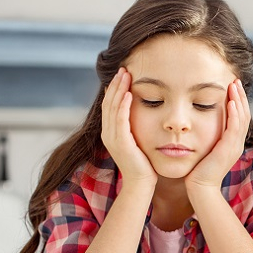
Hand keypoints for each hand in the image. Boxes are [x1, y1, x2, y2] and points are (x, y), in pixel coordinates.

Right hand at [101, 68, 157, 187]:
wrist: (142, 184)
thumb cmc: (144, 164)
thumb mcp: (138, 140)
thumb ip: (136, 127)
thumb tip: (143, 112)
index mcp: (111, 132)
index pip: (110, 104)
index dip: (115, 88)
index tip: (123, 73)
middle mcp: (108, 133)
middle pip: (108, 103)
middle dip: (115, 84)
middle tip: (123, 68)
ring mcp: (112, 138)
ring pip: (112, 108)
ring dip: (118, 90)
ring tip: (125, 75)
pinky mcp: (121, 143)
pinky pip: (120, 121)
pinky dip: (123, 106)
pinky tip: (128, 94)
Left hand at [185, 79, 249, 194]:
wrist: (199, 187)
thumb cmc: (197, 170)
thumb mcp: (205, 149)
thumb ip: (207, 137)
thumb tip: (199, 123)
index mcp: (233, 143)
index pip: (240, 118)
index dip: (238, 101)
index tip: (232, 86)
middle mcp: (237, 144)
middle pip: (244, 115)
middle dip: (240, 96)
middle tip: (235, 80)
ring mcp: (235, 147)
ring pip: (241, 119)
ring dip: (238, 100)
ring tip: (234, 85)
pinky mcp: (228, 149)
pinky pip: (234, 128)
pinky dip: (234, 114)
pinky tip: (231, 102)